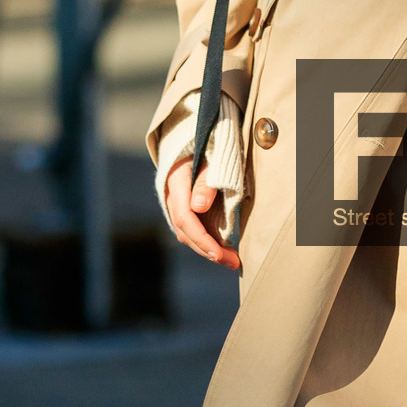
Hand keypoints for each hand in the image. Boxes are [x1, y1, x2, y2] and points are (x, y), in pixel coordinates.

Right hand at [163, 155, 240, 270]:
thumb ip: (204, 181)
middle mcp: (172, 198)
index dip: (202, 239)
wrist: (194, 144)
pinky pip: (193, 230)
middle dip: (208, 251)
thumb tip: (199, 206)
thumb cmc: (207, 148)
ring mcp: (176, 205)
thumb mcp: (208, 159)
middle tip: (233, 263)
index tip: (218, 255)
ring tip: (232, 260)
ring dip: (209, 250)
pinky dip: (207, 242)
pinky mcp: (185, 210)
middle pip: (186, 233)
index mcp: (176, 185)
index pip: (185, 219)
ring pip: (188, 235)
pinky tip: (223, 249)